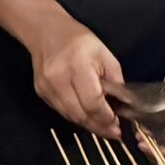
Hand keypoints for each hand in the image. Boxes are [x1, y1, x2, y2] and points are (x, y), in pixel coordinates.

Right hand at [27, 15, 123, 138]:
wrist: (46, 31)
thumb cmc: (79, 40)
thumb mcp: (104, 54)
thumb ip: (115, 80)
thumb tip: (123, 106)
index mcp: (77, 66)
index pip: (92, 102)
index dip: (106, 118)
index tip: (118, 127)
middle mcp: (58, 79)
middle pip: (80, 114)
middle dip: (99, 127)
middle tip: (113, 133)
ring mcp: (47, 88)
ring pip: (70, 117)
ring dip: (88, 124)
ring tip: (103, 127)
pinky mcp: (41, 93)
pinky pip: (62, 111)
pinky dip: (76, 116)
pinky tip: (87, 115)